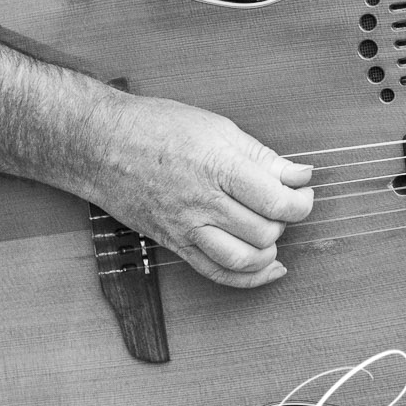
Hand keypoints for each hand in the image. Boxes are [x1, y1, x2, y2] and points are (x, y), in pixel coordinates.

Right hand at [85, 93, 313, 288]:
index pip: (277, 201)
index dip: (301, 202)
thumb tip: (300, 175)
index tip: (302, 191)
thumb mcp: (219, 128)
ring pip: (244, 260)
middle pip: (265, 232)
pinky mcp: (175, 244)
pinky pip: (216, 273)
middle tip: (282, 203)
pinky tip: (266, 268)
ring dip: (269, 251)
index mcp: (219, 168)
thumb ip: (263, 157)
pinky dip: (248, 277)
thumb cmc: (157, 127)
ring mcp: (187, 228)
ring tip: (271, 231)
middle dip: (284, 221)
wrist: (102, 145)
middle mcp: (204, 204)